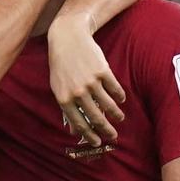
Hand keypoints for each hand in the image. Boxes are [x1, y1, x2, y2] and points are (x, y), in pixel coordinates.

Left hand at [47, 22, 124, 146]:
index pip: (79, 123)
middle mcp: (77, 92)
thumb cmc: (60, 65)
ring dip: (116, 114)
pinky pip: (114, 89)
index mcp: (64, 99)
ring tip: (120, 118)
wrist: (68, 38)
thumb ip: (66, 108)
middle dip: (106, 130)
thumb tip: (74, 131)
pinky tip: (121, 100)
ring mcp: (90, 82)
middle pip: (96, 117)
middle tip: (113, 136)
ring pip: (108, 105)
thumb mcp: (58, 87)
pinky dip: (119, 96)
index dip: (89, 135)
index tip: (97, 142)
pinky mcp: (102, 71)